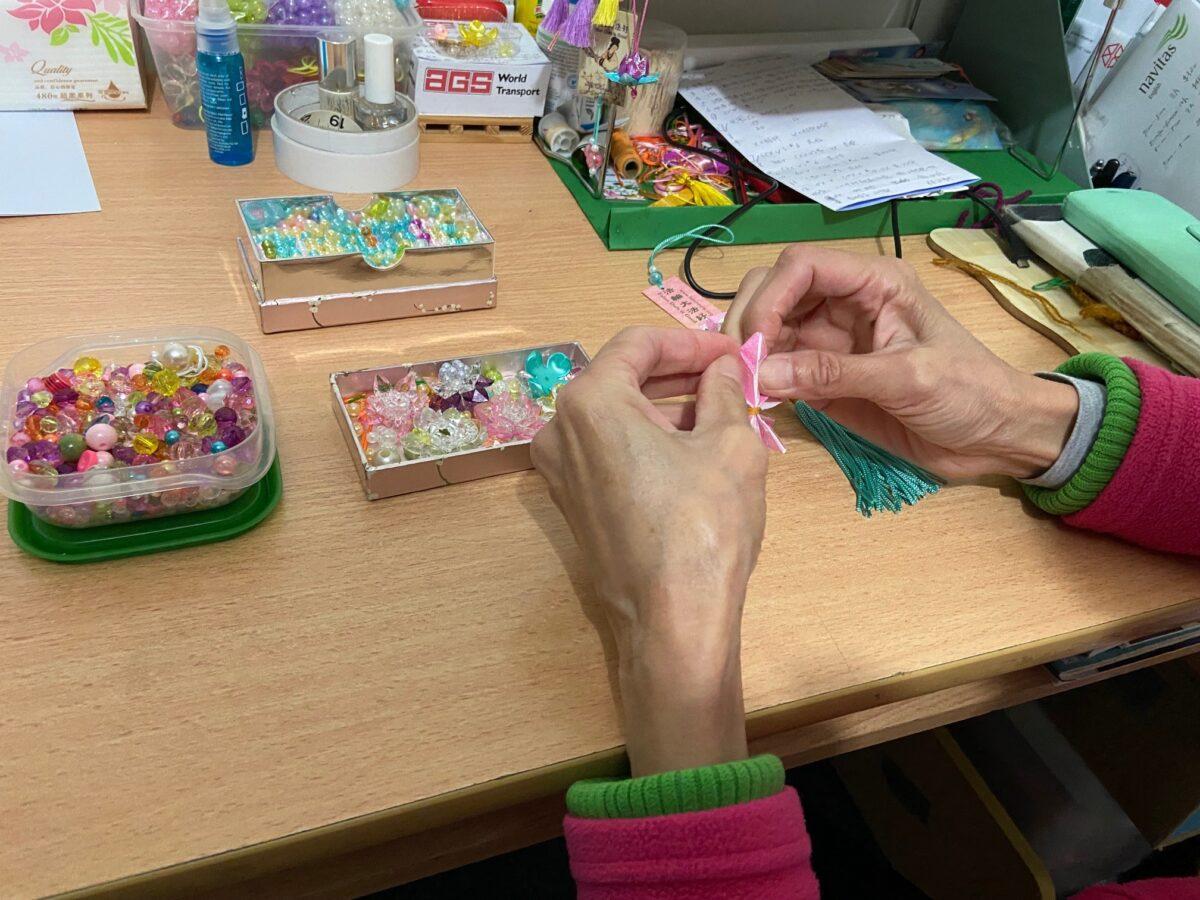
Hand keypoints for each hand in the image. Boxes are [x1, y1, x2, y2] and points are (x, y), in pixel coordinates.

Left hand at [531, 327, 767, 776]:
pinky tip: (690, 448)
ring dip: (664, 406)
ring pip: (615, 417)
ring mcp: (559, 471)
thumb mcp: (730, 445)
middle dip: (678, 372)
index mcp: (589, 401)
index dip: (691, 341)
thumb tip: (723, 367)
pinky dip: (646, 440)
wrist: (671, 622)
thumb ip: (724, 391)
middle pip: (621, 378)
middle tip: (729, 375)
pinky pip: (609, 452)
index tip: (731, 350)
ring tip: (720, 410)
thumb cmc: (703, 525)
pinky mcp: (571, 504)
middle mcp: (559, 430)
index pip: (639, 344)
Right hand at [724, 246, 1077, 479]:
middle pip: (774, 291)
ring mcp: (832, 341)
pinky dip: (762, 381)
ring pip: (769, 330)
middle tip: (737, 366)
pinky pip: (780, 369)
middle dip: (750, 321)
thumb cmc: (969, 393)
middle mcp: (845, 303)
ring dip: (750, 353)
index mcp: (873, 283)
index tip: (756, 343)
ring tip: (741, 387)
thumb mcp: (907, 378)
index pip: (801, 266)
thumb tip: (763, 375)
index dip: (770, 297)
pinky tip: (756, 400)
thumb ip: (834, 374)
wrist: (997, 437)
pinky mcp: (825, 378)